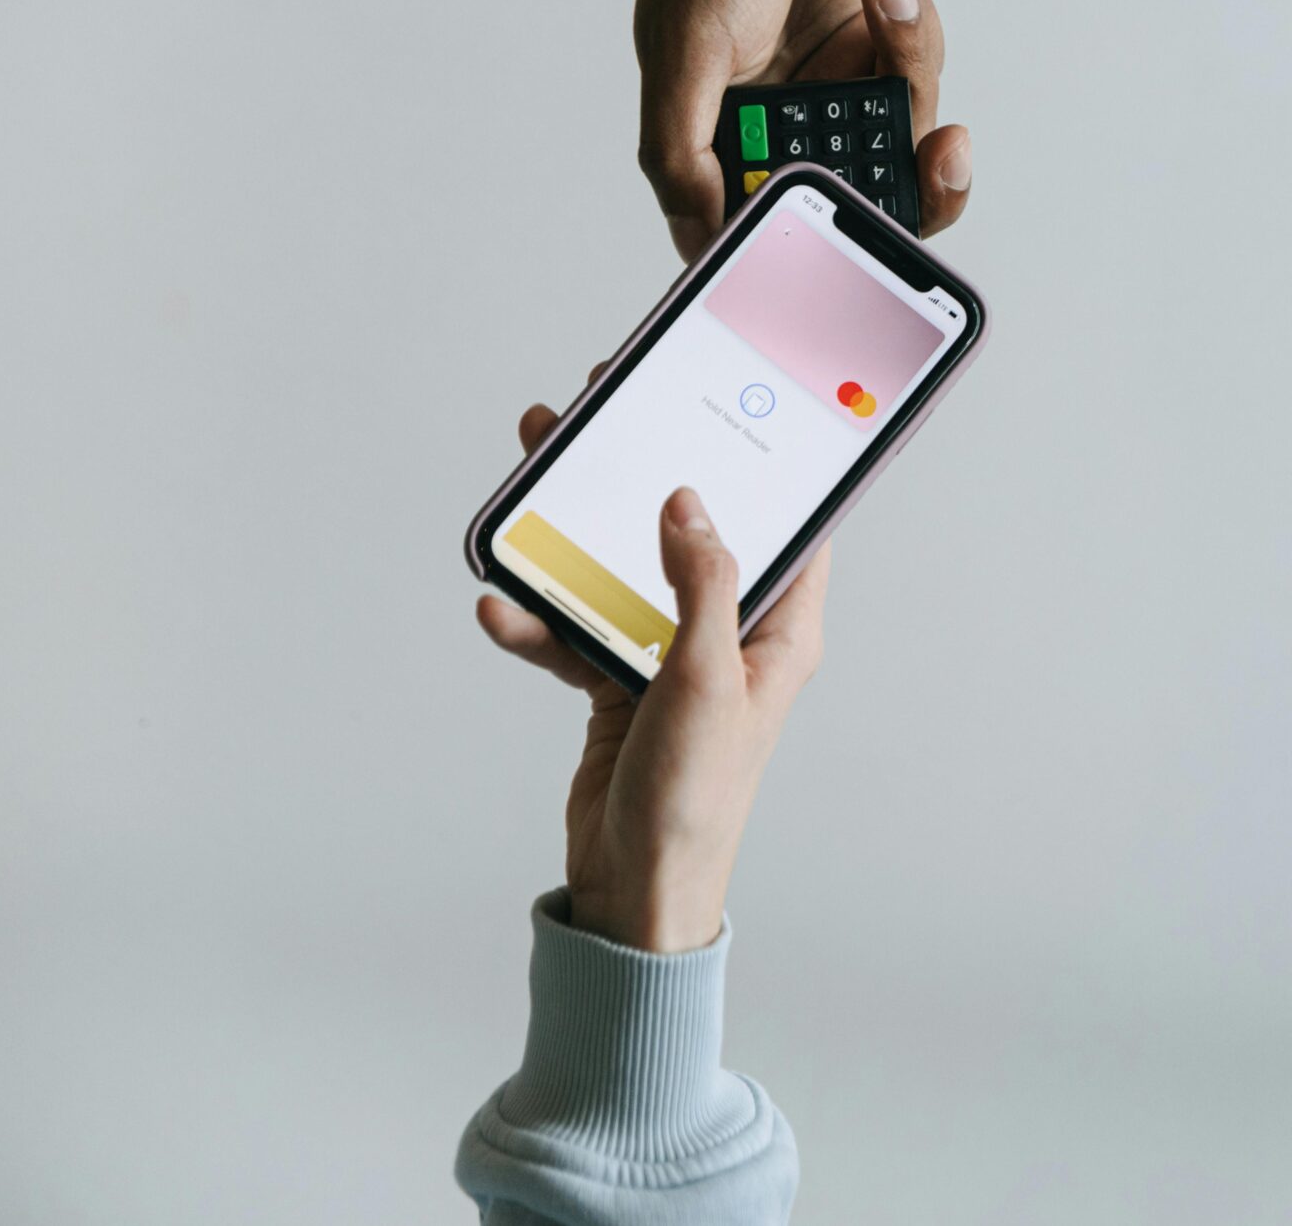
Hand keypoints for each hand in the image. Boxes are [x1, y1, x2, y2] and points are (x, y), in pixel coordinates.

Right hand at [478, 398, 827, 952]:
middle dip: (643, 475)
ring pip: (622, 569)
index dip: (764, 461)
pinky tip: (502, 608)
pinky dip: (537, 621)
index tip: (728, 401)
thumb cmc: (696, 802)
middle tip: (602, 413)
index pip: (790, 524)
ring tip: (535, 474)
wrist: (636, 891)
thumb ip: (702, 588)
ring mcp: (672, 656)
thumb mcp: (706, 683)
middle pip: (689, 531)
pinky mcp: (620, 682)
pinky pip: (575, 631)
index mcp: (781, 629)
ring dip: (574, 533)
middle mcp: (732, 635)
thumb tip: (691, 504)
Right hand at [634, 0, 972, 259]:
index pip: (783, 224)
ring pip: (908, 121)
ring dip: (908, 46)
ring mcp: (836, 82)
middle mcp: (786, 122)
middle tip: (945, 153)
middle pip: (871, 196)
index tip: (877, 238)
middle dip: (920, 180)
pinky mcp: (879, 39)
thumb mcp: (682, 54)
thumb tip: (700, 240)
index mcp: (728, 140)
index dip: (831, 245)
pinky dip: (906, 7)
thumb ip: (683, 154)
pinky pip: (921, 54)